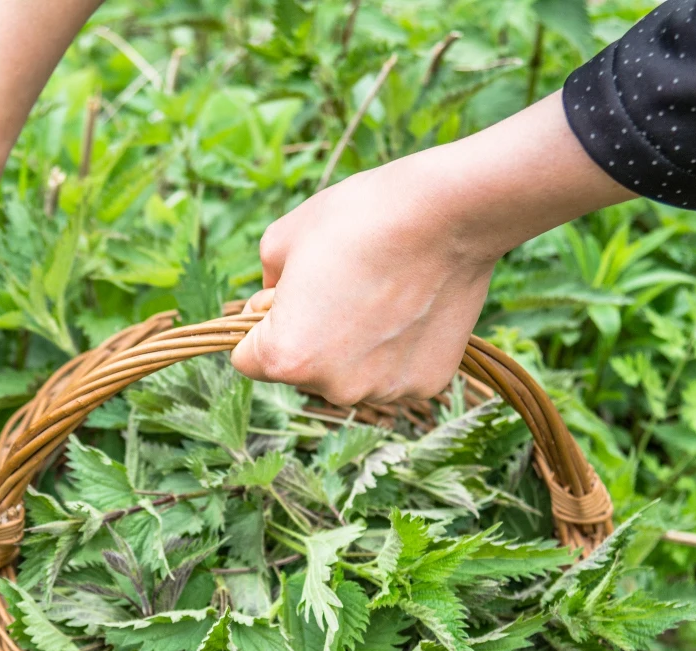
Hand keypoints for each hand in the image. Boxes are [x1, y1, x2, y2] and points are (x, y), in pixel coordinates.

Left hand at [231, 92, 635, 404]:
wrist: (448, 214)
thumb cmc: (359, 219)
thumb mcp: (281, 240)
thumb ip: (263, 286)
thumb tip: (269, 306)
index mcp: (286, 358)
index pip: (247, 359)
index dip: (261, 325)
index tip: (287, 296)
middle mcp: (333, 388)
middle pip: (300, 371)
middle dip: (308, 337)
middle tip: (341, 287)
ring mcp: (383, 391)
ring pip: (347, 375)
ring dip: (352, 348)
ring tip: (379, 295)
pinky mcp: (424, 385)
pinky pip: (391, 373)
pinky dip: (394, 350)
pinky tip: (409, 310)